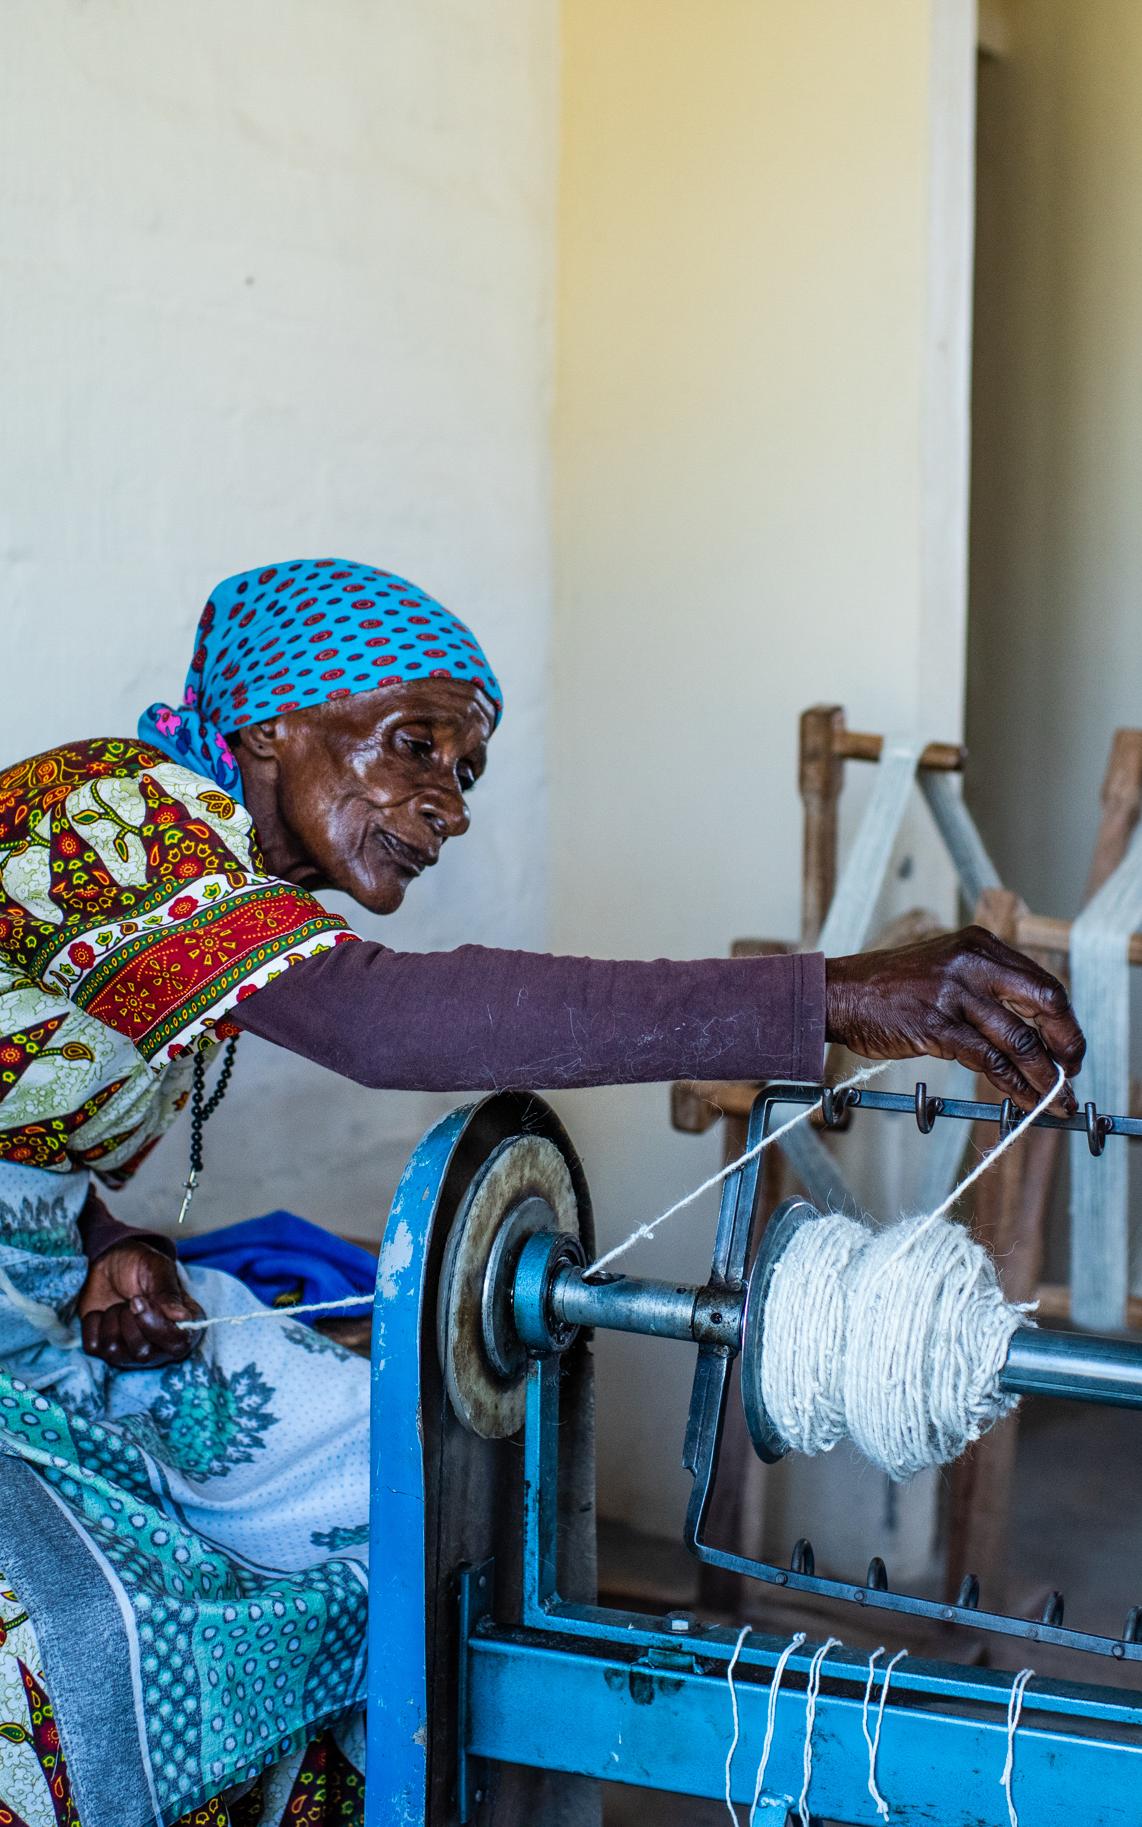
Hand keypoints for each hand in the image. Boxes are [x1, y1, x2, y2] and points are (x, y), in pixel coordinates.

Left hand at [77, 1241, 202, 1367]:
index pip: (177, 1344)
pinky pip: (93, 1347)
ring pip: (115, 1352)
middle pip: (143, 1353)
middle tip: (131, 1299)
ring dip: (111, 1320)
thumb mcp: (157, 1269)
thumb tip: (182, 1317)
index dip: (156, 1327)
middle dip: (129, 1321)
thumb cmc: (141, 1265)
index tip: (138, 1301)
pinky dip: (93, 1324)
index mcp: (182, 1325)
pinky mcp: (104, 1348)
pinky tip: (102, 1312)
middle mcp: (159, 1345)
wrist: (111, 1262)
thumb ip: (168, 1293)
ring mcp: (130, 1350)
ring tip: (118, 1304)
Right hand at [824, 926, 1084, 1112]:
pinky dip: (1012, 1085)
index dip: (1064, 1020)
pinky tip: (1023, 1100)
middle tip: (1072, 1072)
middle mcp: (972, 963)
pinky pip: (988, 1060)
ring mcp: (954, 993)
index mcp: (979, 945)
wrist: (839, 993)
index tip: (1070, 1047)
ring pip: (1019, 1038)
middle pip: (1045, 1003)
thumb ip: (987, 986)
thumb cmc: (891, 986)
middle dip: (1066, 1043)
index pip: (1043, 982)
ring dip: (1044, 1075)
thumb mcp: (946, 967)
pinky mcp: (936, 1025)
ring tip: (1056, 1098)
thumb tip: (1032, 1027)